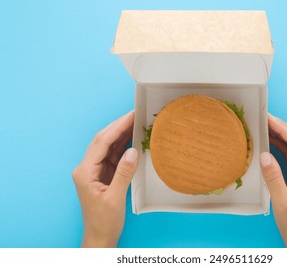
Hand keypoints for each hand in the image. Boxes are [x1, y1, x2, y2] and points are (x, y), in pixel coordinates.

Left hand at [72, 111, 138, 246]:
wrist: (100, 236)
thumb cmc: (104, 221)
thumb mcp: (115, 198)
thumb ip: (124, 174)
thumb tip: (132, 151)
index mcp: (85, 172)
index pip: (101, 143)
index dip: (117, 127)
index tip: (130, 116)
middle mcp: (87, 168)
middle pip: (103, 140)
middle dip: (119, 126)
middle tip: (135, 114)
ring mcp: (95, 170)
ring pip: (108, 146)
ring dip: (122, 134)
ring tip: (136, 122)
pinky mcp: (104, 174)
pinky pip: (114, 155)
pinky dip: (124, 146)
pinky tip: (133, 139)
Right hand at [260, 114, 286, 246]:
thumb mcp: (281, 200)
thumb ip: (273, 177)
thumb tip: (264, 154)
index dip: (283, 129)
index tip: (269, 118)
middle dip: (282, 128)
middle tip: (265, 118)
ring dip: (280, 135)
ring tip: (265, 126)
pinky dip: (279, 146)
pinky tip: (269, 141)